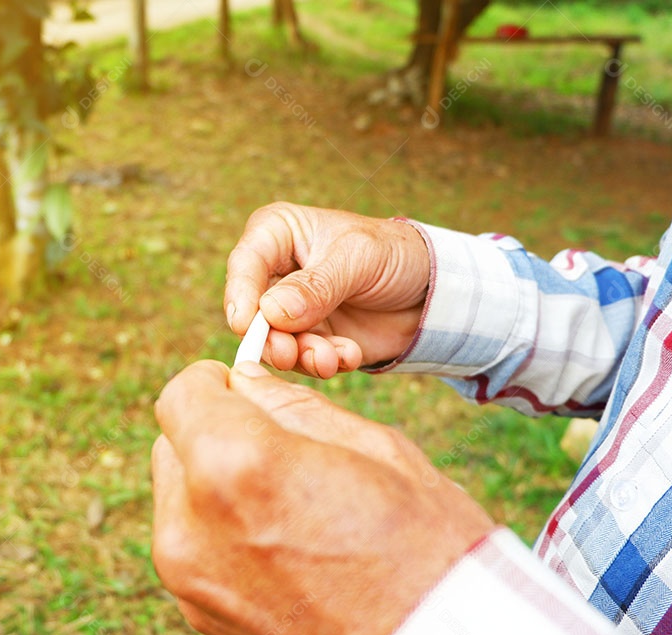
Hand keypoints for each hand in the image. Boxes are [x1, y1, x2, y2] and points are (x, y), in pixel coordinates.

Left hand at [151, 361, 493, 634]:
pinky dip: (220, 529)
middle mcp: (193, 523)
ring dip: (214, 483)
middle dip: (215, 432)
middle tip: (281, 449)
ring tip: (290, 504)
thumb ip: (294, 407)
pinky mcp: (199, 615)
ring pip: (178, 495)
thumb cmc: (431, 554)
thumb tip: (247, 383)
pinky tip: (284, 544)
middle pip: (172, 444)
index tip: (247, 391)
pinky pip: (191, 543)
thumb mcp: (377, 451)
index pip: (181, 393)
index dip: (216, 383)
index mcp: (235, 465)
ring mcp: (189, 578)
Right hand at [224, 202, 429, 377]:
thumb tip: (270, 312)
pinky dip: (324, 363)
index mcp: (277, 234)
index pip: (245, 264)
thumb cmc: (394, 253)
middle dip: (271, 338)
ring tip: (331, 358)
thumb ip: (316, 285)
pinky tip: (349, 354)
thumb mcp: (358, 258)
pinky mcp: (309, 339)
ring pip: (275, 342)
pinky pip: (303, 360)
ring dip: (301, 355)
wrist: (432, 290)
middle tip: (289, 354)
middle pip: (251, 312)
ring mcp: (290, 311)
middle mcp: (276, 273)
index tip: (245, 325)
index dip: (240, 295)